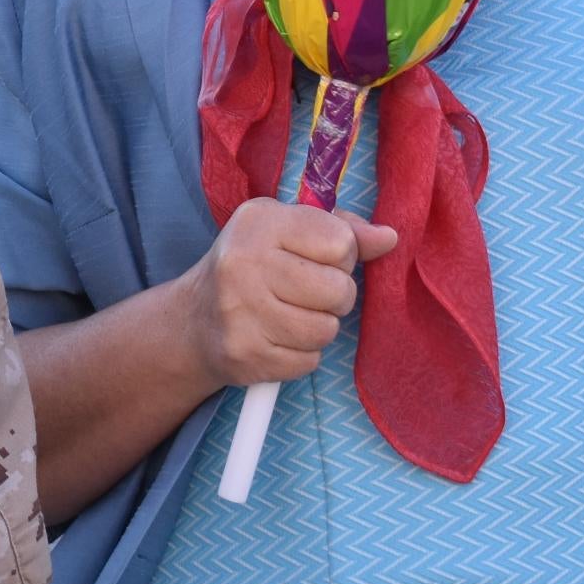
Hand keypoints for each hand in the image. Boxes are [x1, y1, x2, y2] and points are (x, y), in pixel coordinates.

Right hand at [177, 197, 397, 391]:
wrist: (193, 321)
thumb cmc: (253, 266)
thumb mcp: (288, 231)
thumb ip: (342, 229)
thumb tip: (390, 238)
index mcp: (259, 222)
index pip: (340, 242)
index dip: (341, 255)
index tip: (317, 259)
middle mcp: (244, 264)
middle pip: (339, 290)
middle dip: (334, 296)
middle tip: (306, 292)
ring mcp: (241, 313)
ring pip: (326, 330)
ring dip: (319, 327)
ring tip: (292, 316)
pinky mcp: (245, 355)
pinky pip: (308, 361)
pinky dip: (302, 355)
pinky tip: (278, 339)